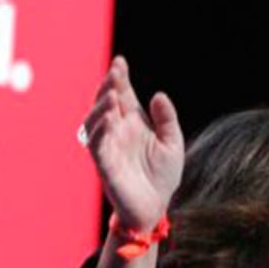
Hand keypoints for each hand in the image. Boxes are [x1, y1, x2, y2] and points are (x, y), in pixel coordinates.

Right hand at [82, 55, 183, 229]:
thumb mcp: (173, 143)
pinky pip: (96, 144)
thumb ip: (167, 119)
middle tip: (115, 72)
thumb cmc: (163, 176)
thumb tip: (158, 94)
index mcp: (134, 123)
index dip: (120, 78)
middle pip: (106, 102)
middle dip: (109, 86)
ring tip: (112, 94)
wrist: (157, 206)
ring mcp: (109, 146)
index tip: (120, 61)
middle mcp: (118, 131)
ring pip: (95, 120)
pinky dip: (100, 130)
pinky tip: (109, 118)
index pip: (123, 95)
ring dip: (101, 106)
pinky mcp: (104, 164)